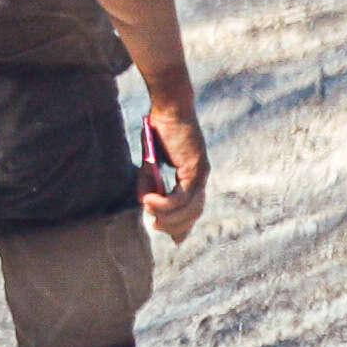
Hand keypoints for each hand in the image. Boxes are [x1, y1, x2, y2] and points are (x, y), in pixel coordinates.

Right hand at [137, 90, 208, 240]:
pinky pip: (180, 197)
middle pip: (193, 213)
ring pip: (187, 209)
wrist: (169, 106)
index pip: (195, 208)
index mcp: (194, 175)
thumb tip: (144, 204)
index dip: (186, 226)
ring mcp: (200, 173)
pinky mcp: (195, 169)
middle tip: (157, 227)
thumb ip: (149, 183)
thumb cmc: (159, 128)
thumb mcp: (150, 161)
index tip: (177, 240)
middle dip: (175, 226)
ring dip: (167, 216)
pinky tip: (150, 202)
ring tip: (149, 212)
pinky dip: (164, 203)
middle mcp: (202, 176)